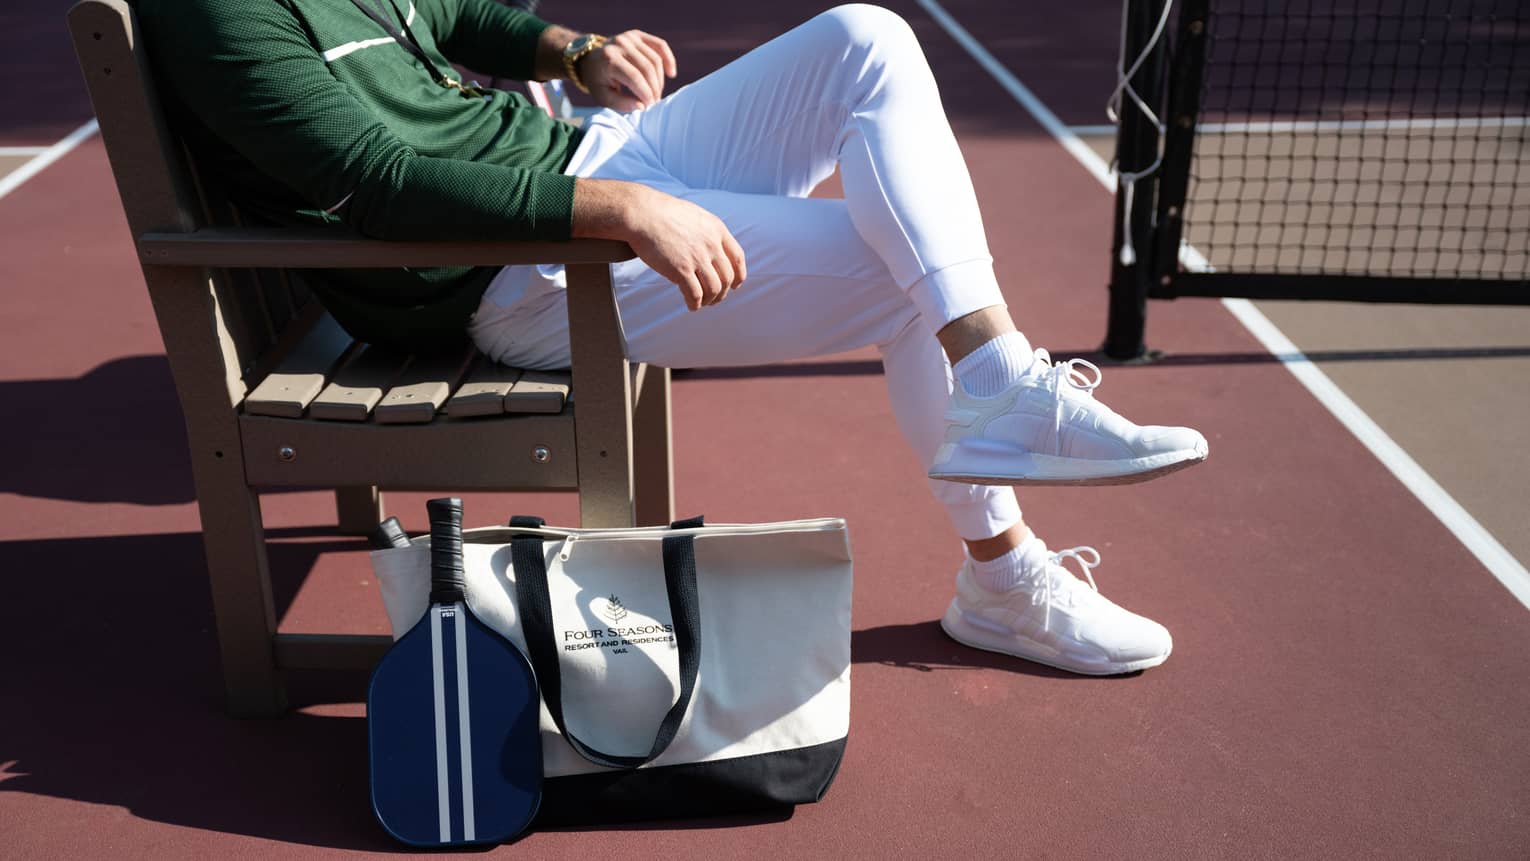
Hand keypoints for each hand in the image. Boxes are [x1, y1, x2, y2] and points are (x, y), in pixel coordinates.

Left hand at [580, 30, 677, 110]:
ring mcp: (629, 37)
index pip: (634, 77)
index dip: (646, 93)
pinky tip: (671, 73)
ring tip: (656, 93)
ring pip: (655, 60)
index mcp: (609, 59)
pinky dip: (668, 59)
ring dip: (660, 80)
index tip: (650, 106)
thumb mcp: (603, 97)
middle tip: (654, 103)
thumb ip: (621, 104)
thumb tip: (642, 106)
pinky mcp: (637, 34)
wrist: (590, 59)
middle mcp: (620, 44)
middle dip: (654, 89)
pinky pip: (660, 45)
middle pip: (647, 68)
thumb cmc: (598, 82)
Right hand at [623, 187, 746, 310]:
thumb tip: (710, 248)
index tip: (735, 285)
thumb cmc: (662, 212)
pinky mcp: (681, 270)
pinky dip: (695, 304)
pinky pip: (695, 295)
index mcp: (716, 229)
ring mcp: (697, 258)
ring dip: (710, 300)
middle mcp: (711, 244)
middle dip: (722, 292)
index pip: (738, 258)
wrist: (641, 213)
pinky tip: (691, 305)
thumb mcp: (694, 215)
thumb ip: (706, 231)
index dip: (739, 275)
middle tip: (714, 298)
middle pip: (727, 277)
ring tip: (702, 303)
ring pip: (714, 289)